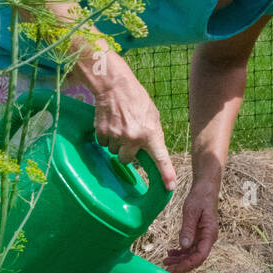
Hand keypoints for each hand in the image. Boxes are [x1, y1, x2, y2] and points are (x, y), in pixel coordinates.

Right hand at [89, 63, 176, 190]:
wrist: (115, 86)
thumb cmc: (137, 100)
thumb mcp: (153, 116)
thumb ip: (153, 134)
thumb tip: (152, 151)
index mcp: (150, 133)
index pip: (160, 157)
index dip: (166, 173)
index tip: (170, 186)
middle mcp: (133, 137)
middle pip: (126, 160)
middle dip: (126, 152)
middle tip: (127, 137)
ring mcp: (116, 136)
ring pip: (113, 152)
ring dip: (116, 144)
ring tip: (119, 126)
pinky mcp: (102, 133)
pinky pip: (103, 144)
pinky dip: (105, 138)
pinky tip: (110, 125)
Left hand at [163, 179, 219, 272]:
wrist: (205, 189)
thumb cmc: (200, 198)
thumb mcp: (191, 212)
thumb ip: (188, 229)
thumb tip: (184, 247)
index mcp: (209, 234)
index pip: (199, 256)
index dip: (186, 265)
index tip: (173, 269)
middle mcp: (208, 238)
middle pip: (196, 258)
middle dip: (181, 265)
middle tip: (166, 268)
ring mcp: (203, 237)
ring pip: (192, 255)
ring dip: (180, 260)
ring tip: (165, 261)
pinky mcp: (198, 234)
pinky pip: (190, 248)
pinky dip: (181, 252)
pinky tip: (171, 252)